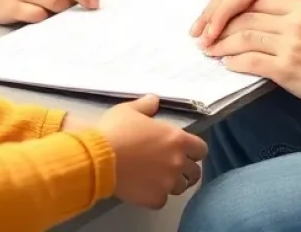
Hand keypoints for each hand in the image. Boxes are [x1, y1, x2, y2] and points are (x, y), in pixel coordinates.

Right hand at [93, 96, 207, 208]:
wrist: (100, 158)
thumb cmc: (116, 130)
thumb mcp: (130, 110)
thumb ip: (146, 105)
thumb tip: (154, 100)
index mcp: (177, 139)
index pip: (201, 149)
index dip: (194, 150)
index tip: (186, 150)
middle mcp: (177, 161)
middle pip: (195, 172)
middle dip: (187, 169)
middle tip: (173, 166)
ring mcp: (167, 182)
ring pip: (181, 187)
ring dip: (173, 183)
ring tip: (160, 178)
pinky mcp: (155, 198)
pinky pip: (162, 200)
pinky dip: (157, 195)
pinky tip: (146, 188)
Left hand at [205, 0, 300, 116]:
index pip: (259, 0)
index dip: (237, 8)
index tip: (225, 17)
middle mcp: (293, 21)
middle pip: (247, 16)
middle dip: (223, 26)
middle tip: (207, 35)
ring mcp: (289, 44)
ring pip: (244, 37)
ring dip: (222, 44)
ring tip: (210, 50)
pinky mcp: (286, 69)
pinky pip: (251, 61)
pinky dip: (234, 62)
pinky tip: (226, 64)